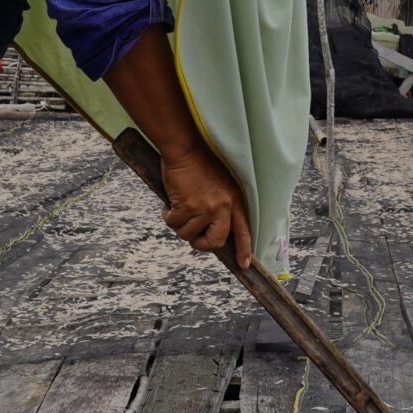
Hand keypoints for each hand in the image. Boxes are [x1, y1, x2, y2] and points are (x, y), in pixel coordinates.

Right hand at [158, 145, 252, 269]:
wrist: (185, 148)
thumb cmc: (198, 163)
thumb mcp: (220, 184)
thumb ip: (220, 206)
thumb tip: (208, 230)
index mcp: (234, 200)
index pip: (244, 230)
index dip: (243, 250)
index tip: (243, 264)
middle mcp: (223, 206)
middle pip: (214, 242)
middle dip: (200, 244)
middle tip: (192, 236)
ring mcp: (206, 208)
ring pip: (188, 234)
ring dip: (179, 224)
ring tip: (177, 207)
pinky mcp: (188, 206)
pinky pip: (174, 224)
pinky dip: (168, 215)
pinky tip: (169, 203)